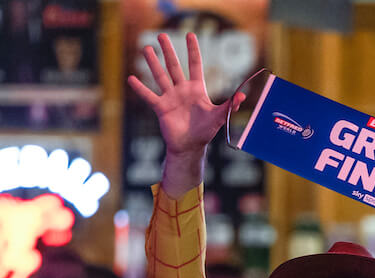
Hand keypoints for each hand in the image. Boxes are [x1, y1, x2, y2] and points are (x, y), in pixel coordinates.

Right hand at [127, 32, 243, 196]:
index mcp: (196, 89)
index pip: (195, 64)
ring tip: (146, 48)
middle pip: (174, 66)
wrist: (190, 147)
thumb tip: (242, 95)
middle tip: (162, 35)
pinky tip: (131, 78)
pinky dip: (140, 88)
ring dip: (153, 63)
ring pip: (160, 76)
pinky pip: (149, 96)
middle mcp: (182, 90)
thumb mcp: (219, 117)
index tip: (190, 34)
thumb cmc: (205, 132)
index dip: (193, 50)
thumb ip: (230, 105)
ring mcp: (170, 98)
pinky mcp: (161, 108)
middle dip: (168, 50)